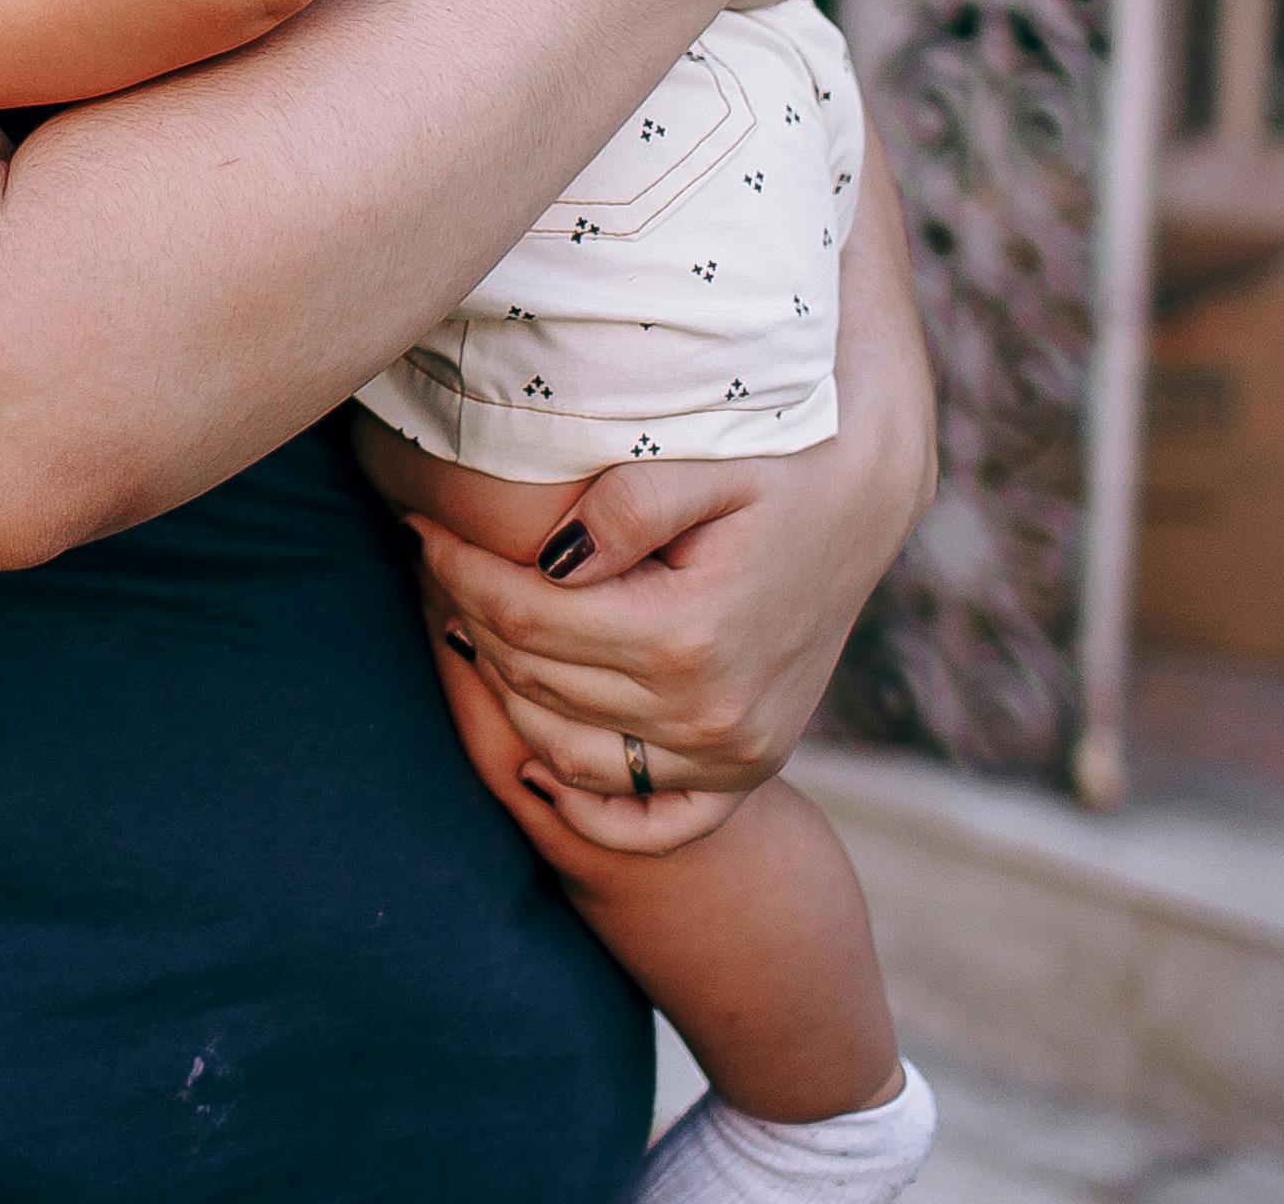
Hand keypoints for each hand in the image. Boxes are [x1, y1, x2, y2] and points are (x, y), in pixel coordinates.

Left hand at [410, 417, 918, 851]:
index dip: (458, 573)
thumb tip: (549, 564)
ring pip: (569, 754)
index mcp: (689, 634)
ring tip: (474, 633)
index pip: (526, 617)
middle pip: (537, 683)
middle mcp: (710, 713)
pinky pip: (651, 822)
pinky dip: (586, 808)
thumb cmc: (777, 462)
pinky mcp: (747, 772)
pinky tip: (535, 763)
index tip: (421, 533)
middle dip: (470, 621)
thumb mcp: (706, 462)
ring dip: (506, 699)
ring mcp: (732, 754)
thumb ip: (625, 505)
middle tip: (436, 572)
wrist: (862, 500)